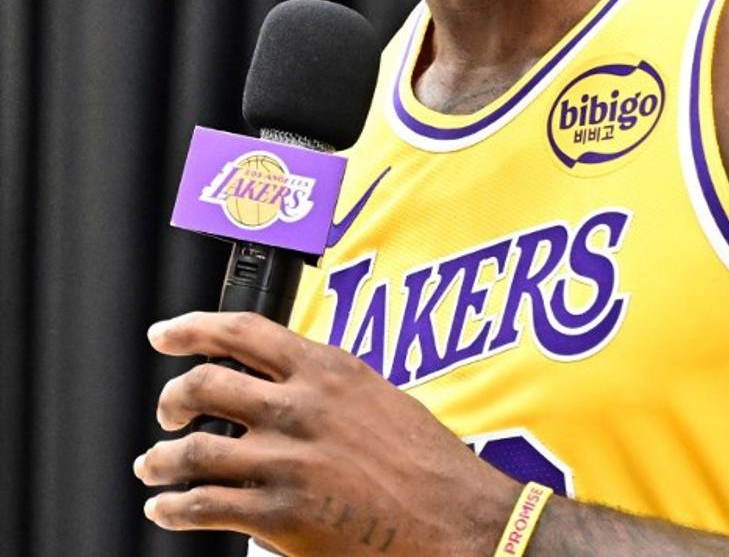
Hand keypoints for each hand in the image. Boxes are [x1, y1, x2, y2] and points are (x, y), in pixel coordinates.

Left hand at [134, 312, 516, 556]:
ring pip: (194, 448)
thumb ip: (328, 388)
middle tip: (167, 411)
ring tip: (154, 466)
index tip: (166, 332)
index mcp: (329, 369)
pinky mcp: (281, 515)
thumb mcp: (379, 398)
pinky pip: (205, 505)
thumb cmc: (428, 463)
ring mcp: (288, 461)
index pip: (243, 332)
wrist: (456, 520)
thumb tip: (286, 389)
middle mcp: (302, 407)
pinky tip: (169, 508)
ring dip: (162, 459)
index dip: (193, 328)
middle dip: (172, 398)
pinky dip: (175, 506)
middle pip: (206, 383)